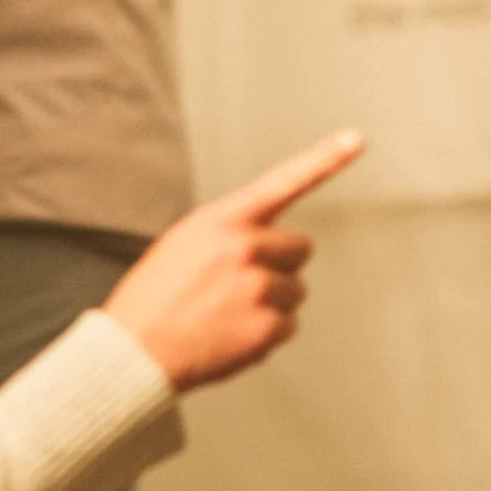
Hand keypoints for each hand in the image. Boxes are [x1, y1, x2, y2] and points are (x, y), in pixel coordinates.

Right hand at [102, 129, 364, 390]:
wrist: (133, 351)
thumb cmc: (152, 299)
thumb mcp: (183, 244)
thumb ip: (228, 235)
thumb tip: (267, 247)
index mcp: (222, 220)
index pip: (283, 182)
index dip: (325, 159)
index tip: (357, 139)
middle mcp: (245, 247)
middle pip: (300, 248)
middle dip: (282, 265)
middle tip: (243, 284)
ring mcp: (258, 287)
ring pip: (295, 291)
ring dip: (271, 303)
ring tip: (226, 314)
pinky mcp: (265, 327)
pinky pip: (288, 327)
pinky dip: (265, 335)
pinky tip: (230, 336)